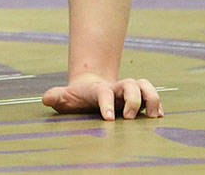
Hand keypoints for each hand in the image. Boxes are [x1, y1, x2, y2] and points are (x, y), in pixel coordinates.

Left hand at [42, 74, 162, 119]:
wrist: (90, 86)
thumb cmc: (77, 96)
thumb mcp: (65, 97)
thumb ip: (56, 96)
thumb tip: (45, 99)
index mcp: (98, 89)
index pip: (104, 93)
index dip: (106, 104)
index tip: (108, 119)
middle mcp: (116, 87)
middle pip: (130, 84)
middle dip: (132, 99)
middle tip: (128, 118)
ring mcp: (129, 91)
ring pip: (145, 85)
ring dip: (152, 98)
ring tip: (153, 116)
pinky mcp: (138, 99)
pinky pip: (152, 96)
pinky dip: (158, 105)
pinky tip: (159, 116)